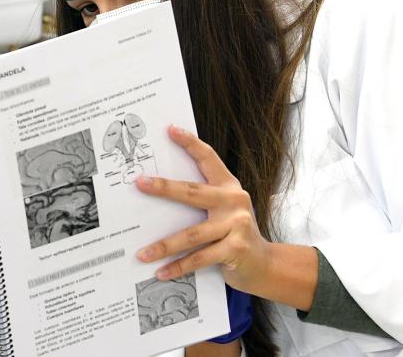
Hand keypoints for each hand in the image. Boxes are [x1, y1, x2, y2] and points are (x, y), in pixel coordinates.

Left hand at [135, 125, 271, 293]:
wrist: (264, 264)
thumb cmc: (234, 233)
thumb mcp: (222, 210)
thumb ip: (200, 199)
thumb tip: (156, 190)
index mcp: (228, 186)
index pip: (208, 158)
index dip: (190, 143)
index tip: (170, 130)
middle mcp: (233, 201)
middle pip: (192, 192)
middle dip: (163, 187)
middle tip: (139, 183)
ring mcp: (237, 225)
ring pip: (192, 234)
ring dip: (164, 245)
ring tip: (142, 252)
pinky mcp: (236, 249)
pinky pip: (200, 258)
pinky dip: (178, 267)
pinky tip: (160, 272)